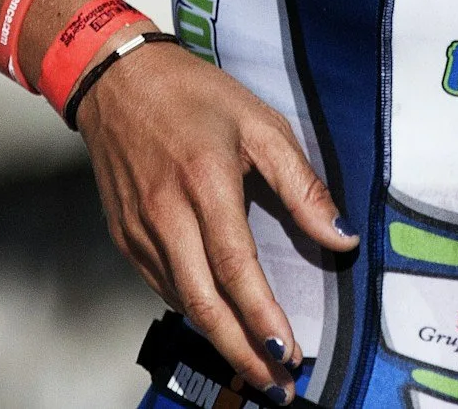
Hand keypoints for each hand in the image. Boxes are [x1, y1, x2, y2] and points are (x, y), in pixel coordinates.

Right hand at [76, 40, 359, 400]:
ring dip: (219, 340)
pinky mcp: (124, 236)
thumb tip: (339, 236)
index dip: (261, 315)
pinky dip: (192, 311)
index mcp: (205, 182)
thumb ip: (302, 184)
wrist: (117, 80)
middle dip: (242, 351)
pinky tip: (218, 324)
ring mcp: (139, 229)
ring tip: (256, 367)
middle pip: (203, 301)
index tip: (289, 350)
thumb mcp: (260, 124)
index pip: (236, 266)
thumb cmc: (195, 96)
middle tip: (276, 384)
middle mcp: (166, 214)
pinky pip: (162, 285)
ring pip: (181, 301)